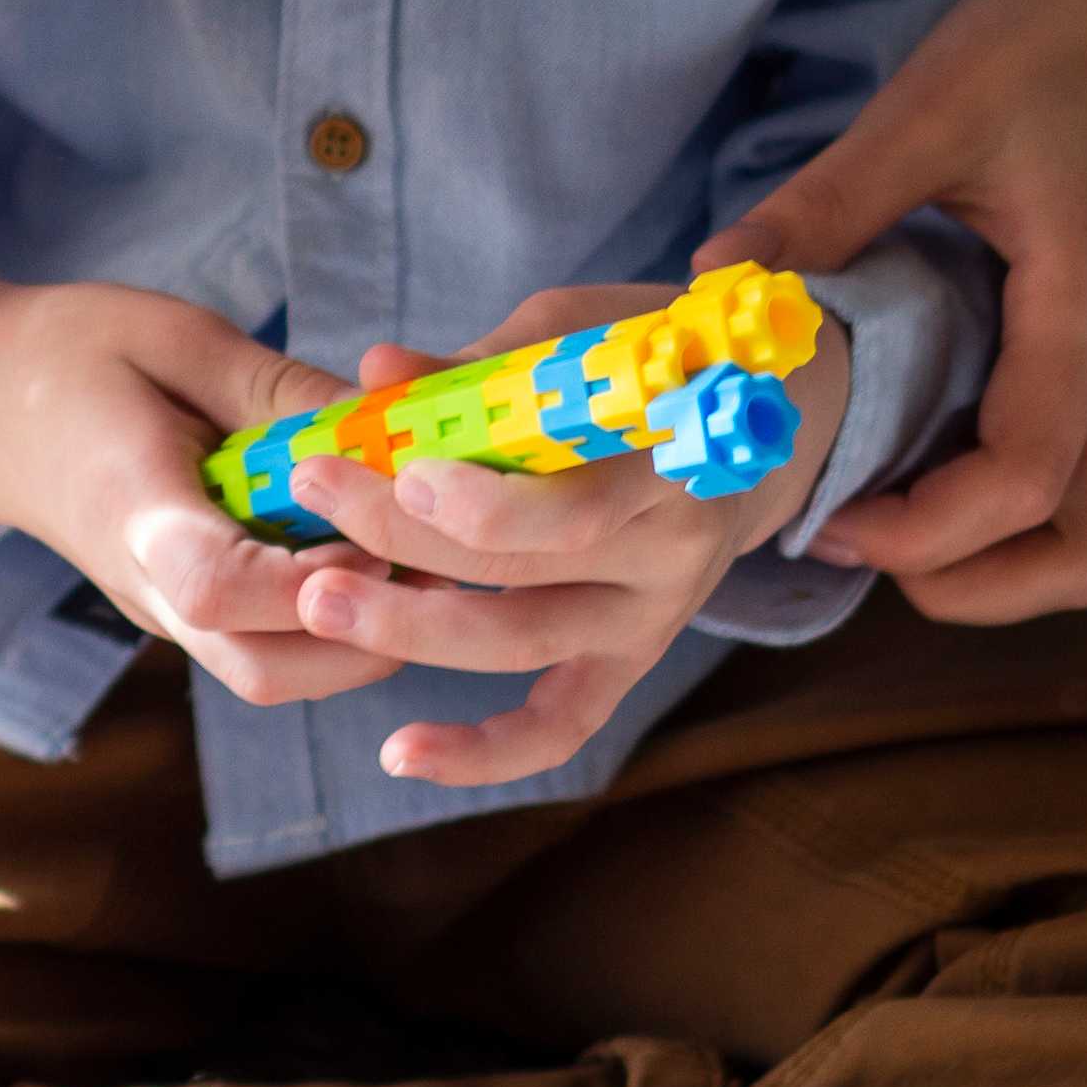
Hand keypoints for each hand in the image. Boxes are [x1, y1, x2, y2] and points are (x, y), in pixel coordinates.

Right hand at [0, 276, 400, 709]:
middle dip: (364, 632)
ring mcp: (161, 611)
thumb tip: (391, 431)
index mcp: (132, 507)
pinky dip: (326, 621)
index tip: (381, 532)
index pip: (217, 587)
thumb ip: (279, 393)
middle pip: (262, 668)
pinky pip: (262, 647)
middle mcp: (145, 584)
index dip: (311, 578)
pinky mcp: (182, 613)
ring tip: (406, 551)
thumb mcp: (178, 337)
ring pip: (270, 674)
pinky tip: (364, 550)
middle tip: (429, 552)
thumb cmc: (75, 352)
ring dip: (354, 636)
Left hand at [276, 289, 852, 788]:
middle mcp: (670, 546)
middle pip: (526, 566)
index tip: (394, 463)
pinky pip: (560, 725)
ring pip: (525, 643)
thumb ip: (484, 363)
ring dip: (413, 628)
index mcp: (670, 454)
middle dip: (405, 535)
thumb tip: (379, 371)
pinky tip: (400, 752)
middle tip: (312, 494)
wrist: (774, 418)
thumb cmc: (655, 362)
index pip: (575, 500)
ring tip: (318, 601)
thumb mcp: (584, 334)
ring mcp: (653, 615)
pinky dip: (484, 752)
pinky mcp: (632, 661)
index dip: (482, 495)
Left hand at [702, 0, 1086, 624]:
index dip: (923, 533)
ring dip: (1018, 555)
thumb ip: (822, 210)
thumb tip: (706, 287)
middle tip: (865, 542)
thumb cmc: (1057, 21)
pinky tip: (944, 448)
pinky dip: (1040, 499)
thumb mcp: (925, 107)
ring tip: (899, 512)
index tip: (824, 517)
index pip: (1027, 482)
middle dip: (986, 585)